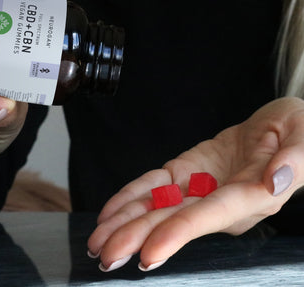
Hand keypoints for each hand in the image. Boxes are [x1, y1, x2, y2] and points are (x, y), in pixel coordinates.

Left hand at [88, 97, 303, 271]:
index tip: (148, 254)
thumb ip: (294, 160)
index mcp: (250, 195)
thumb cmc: (296, 131)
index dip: (179, 234)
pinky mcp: (186, 172)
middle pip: (174, 220)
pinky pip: (156, 186)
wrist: (275, 126)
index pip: (209, 217)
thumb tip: (277, 180)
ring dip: (126, 222)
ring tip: (98, 239)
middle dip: (137, 237)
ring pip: (158, 207)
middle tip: (104, 255)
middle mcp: (220, 200)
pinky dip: (133, 196)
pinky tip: (112, 210)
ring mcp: (199, 187)